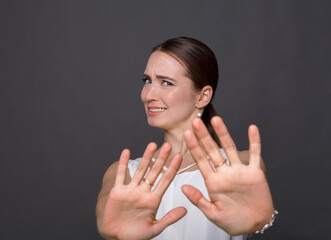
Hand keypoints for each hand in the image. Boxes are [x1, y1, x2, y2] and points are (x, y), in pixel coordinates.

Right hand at [98, 143, 186, 239]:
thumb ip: (169, 218)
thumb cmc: (135, 235)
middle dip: (161, 159)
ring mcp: (131, 190)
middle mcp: (143, 192)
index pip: (166, 180)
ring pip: (140, 170)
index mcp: (154, 200)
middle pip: (154, 172)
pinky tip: (126, 152)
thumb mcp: (154, 228)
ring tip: (152, 144)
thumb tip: (185, 210)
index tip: (179, 156)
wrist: (116, 237)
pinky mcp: (117, 191)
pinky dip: (123, 163)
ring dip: (145, 157)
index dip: (172, 168)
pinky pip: (121, 175)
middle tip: (169, 145)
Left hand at [182, 116, 273, 235]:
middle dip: (204, 136)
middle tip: (195, 122)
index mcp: (213, 181)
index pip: (201, 160)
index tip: (186, 134)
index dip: (194, 147)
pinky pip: (254, 155)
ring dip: (224, 134)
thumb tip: (183, 187)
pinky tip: (252, 129)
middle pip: (213, 150)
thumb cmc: (233, 221)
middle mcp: (225, 173)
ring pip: (231, 148)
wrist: (254, 225)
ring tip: (216, 120)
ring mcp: (240, 171)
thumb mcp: (213, 213)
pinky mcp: (255, 173)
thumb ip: (198, 200)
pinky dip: (254, 142)